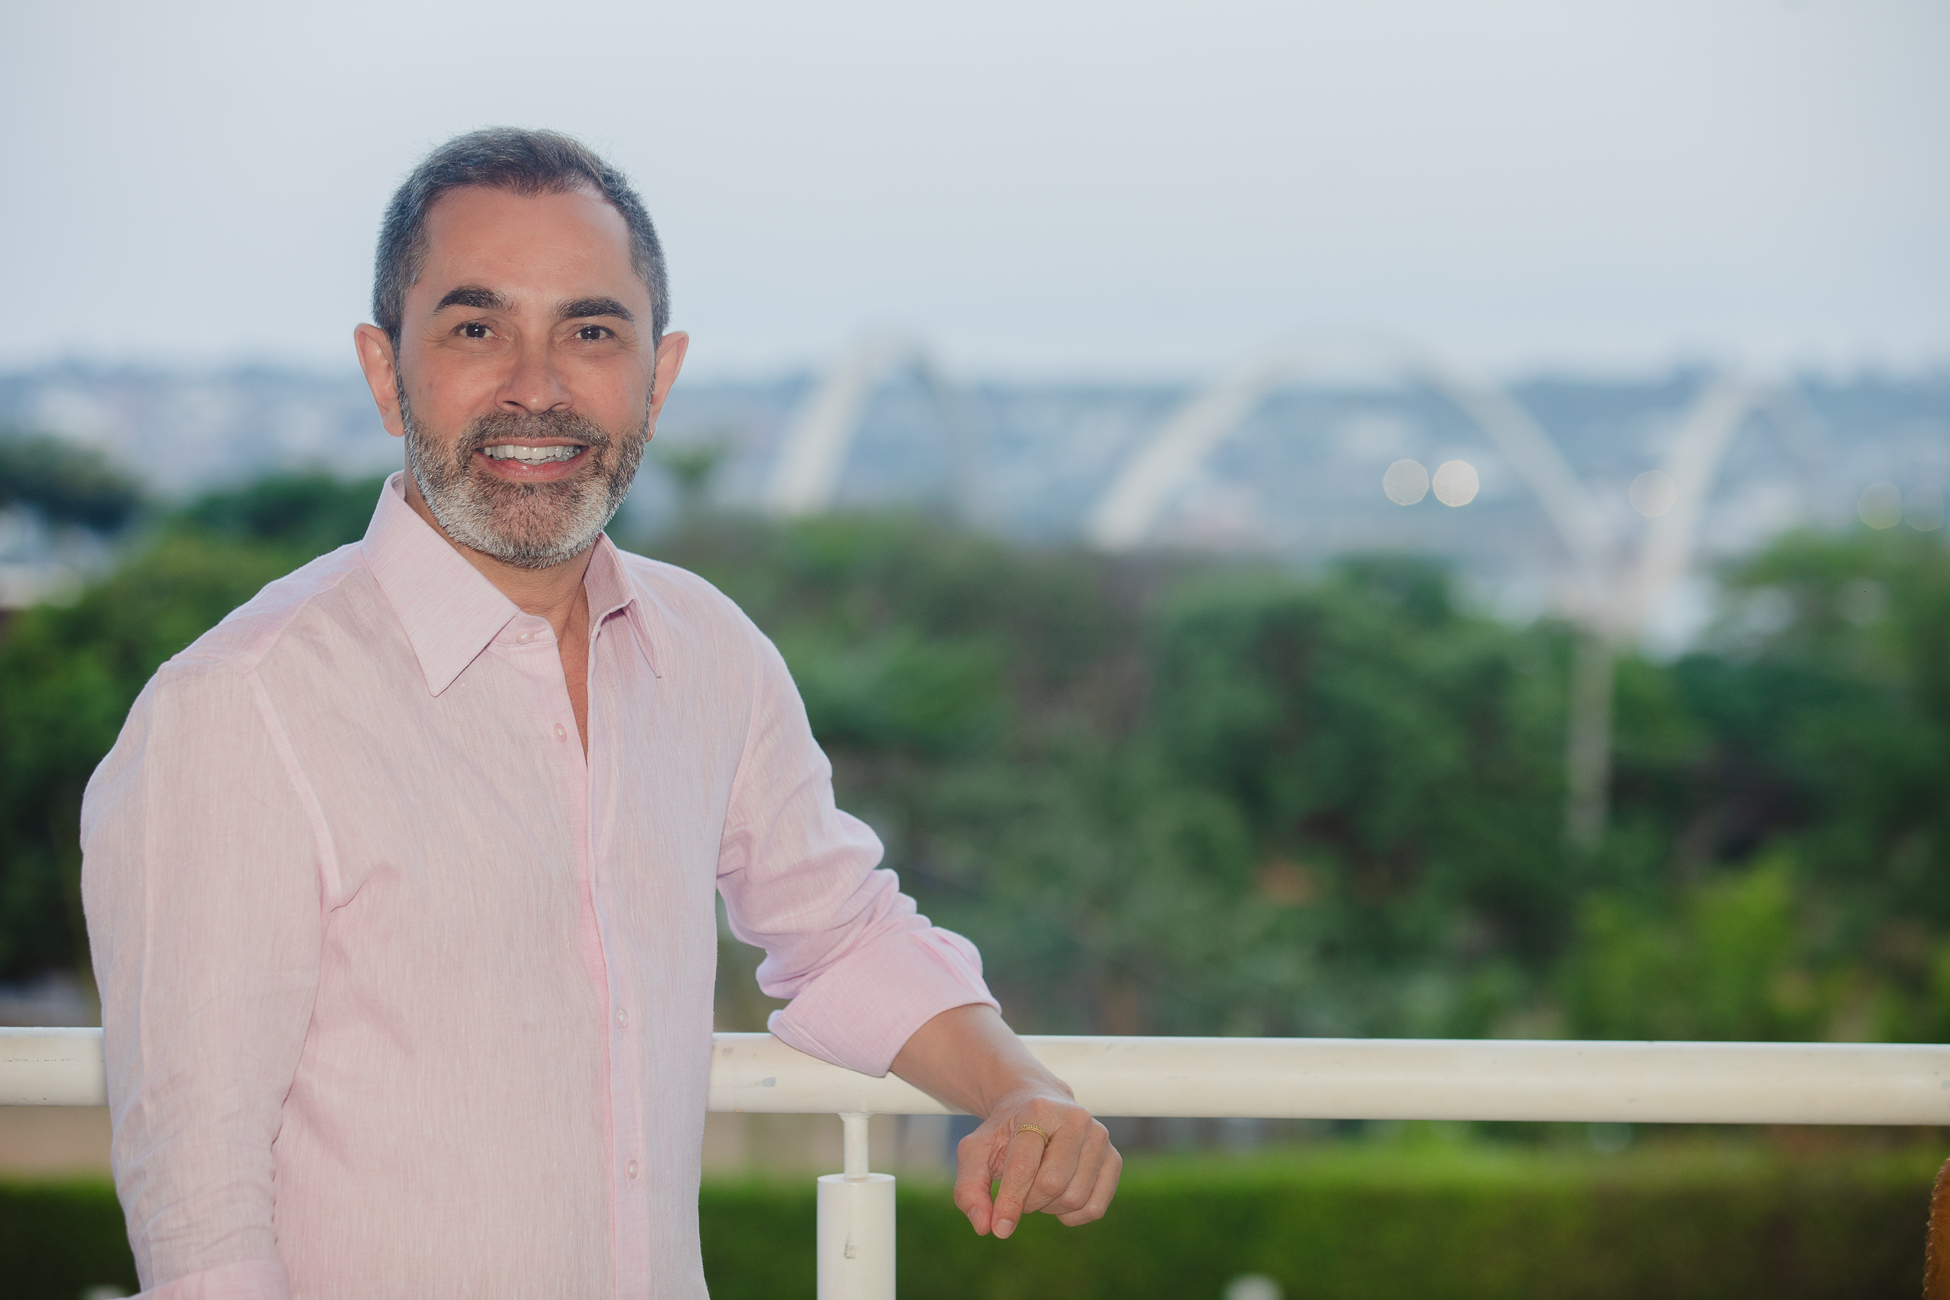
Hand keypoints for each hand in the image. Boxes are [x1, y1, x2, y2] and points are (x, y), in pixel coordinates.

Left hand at [951, 1087, 1120, 1238]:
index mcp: (1038, 1110)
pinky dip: (1072, 1216)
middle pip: (1052, 1185)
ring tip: (1038, 1188)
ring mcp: (1100, 1137)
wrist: (1037, 1108)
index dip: (1010, 1203)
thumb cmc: (1004, 1134)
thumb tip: (984, 1227)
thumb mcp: (975, 1152)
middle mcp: (1076, 1118)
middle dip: (1028, 1201)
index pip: (1025, 1166)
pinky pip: (1096, 1208)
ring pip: (1074, 1198)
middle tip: (1018, 1192)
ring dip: (1049, 1207)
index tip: (998, 1229)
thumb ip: (969, 1188)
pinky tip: (1058, 1198)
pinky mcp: (1114, 1158)